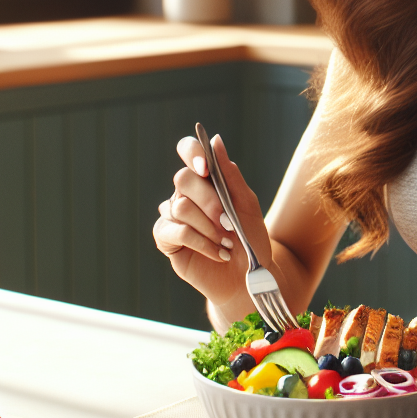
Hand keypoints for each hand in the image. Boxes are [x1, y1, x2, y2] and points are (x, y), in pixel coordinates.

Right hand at [153, 134, 270, 315]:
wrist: (249, 276)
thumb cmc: (250, 239)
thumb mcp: (248, 205)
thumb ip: (231, 175)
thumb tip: (216, 141)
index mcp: (206, 180)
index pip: (188, 151)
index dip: (192, 154)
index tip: (206, 169)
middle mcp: (186, 193)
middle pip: (183, 179)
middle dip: (210, 201)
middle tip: (228, 221)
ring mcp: (173, 216)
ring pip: (180, 206)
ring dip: (209, 227)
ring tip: (227, 242)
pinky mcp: (166, 239)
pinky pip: (175, 231)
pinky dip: (201, 242)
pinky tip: (217, 252)